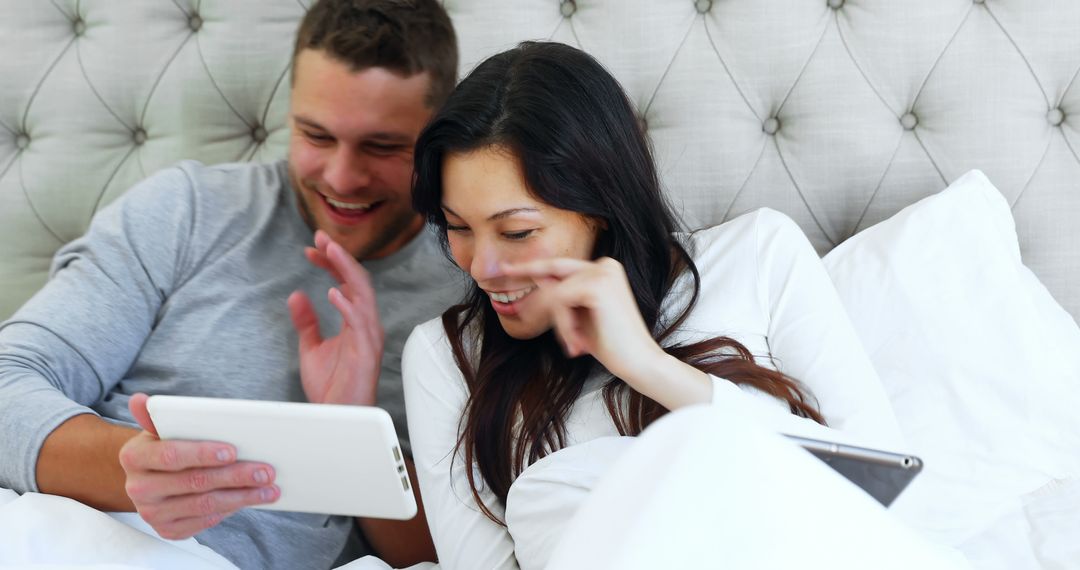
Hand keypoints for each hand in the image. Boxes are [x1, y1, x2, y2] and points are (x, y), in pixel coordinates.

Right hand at [119, 393, 278, 539]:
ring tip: (269, 488)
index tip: (233, 451)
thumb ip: (158, 415)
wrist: (151, 479)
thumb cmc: (164, 447)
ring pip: (205, 505)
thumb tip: (140, 400)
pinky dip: (231, 510)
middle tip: (266, 471)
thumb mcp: (160, 429)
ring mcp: (152, 513)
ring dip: (242, 497)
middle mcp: (138, 489)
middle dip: (235, 476)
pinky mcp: (168, 530)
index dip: (203, 454)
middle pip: (195, 482)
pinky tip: (250, 499)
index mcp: (134, 457)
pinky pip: (205, 521)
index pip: (171, 455)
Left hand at [290, 230, 383, 404]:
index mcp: (355, 321)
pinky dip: (348, 306)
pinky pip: (361, 324)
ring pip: (364, 295)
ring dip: (346, 271)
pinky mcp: (366, 353)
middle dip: (341, 257)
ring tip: (330, 252)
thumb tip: (296, 295)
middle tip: (321, 237)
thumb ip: (306, 322)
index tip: (311, 247)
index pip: (346, 283)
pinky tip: (332, 292)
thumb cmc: (329, 387)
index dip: (331, 263)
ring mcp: (368, 337)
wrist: (335, 418)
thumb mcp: (311, 348)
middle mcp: (366, 325)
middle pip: (357, 281)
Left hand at [501, 257, 666, 384]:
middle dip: (527, 272)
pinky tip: (578, 343)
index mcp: (603, 269)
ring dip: (560, 324)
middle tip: (504, 271)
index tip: (508, 268)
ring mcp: (602, 272)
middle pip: (554, 272)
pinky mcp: (598, 285)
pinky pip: (561, 301)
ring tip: (574, 345)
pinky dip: (564, 326)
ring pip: (555, 292)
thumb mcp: (579, 316)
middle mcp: (605, 265)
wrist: (637, 361)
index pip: (561, 266)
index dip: (533, 266)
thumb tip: (537, 276)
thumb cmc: (610, 344)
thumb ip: (562, 295)